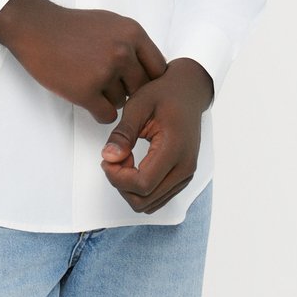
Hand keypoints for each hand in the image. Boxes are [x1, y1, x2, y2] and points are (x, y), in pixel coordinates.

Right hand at [0, 0, 166, 123]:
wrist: (37, 28)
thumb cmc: (72, 27)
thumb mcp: (112, 23)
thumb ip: (133, 43)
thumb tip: (151, 67)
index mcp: (133, 33)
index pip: (159, 68)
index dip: (149, 79)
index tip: (138, 83)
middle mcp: (123, 52)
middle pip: (143, 89)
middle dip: (130, 91)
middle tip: (111, 85)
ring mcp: (104, 71)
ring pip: (123, 103)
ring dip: (110, 100)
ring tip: (91, 83)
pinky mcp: (86, 91)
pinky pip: (106, 116)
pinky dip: (98, 111)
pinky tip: (87, 98)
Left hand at [100, 57, 213, 213]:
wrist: (188, 92)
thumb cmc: (165, 94)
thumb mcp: (138, 105)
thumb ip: (123, 133)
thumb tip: (109, 157)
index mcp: (174, 149)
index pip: (142, 184)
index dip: (117, 178)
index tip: (108, 158)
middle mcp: (184, 168)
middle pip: (143, 200)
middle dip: (120, 183)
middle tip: (114, 157)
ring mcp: (185, 176)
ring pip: (148, 204)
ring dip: (129, 187)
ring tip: (124, 158)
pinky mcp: (181, 178)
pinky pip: (156, 198)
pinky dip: (139, 188)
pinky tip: (134, 164)